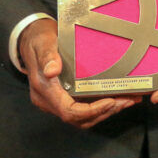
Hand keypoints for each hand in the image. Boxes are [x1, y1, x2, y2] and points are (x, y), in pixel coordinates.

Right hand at [19, 17, 140, 127]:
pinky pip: (82, 108)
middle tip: (126, 101)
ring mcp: (55, 101)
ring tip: (126, 100)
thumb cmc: (37, 40)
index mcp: (44, 90)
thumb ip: (48, 56)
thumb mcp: (42, 42)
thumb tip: (52, 71)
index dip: (92, 110)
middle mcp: (49, 100)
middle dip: (104, 112)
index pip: (69, 112)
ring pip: (82, 117)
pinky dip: (100, 106)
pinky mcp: (63, 97)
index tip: (110, 101)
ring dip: (105, 111)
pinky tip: (116, 97)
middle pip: (79, 118)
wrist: (30, 38)